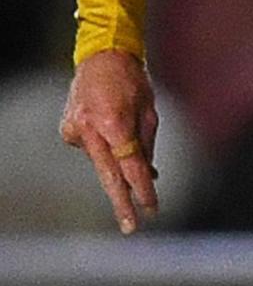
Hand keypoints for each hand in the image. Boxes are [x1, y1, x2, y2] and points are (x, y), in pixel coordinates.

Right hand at [59, 50, 159, 233]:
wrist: (100, 57)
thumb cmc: (132, 81)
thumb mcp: (149, 109)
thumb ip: (147, 143)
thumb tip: (148, 174)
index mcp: (113, 123)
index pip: (130, 165)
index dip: (141, 188)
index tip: (151, 206)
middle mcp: (89, 130)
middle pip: (108, 174)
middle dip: (121, 201)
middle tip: (131, 227)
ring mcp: (75, 131)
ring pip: (103, 159)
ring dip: (118, 160)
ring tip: (126, 135)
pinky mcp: (68, 131)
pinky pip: (94, 147)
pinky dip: (105, 144)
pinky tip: (107, 122)